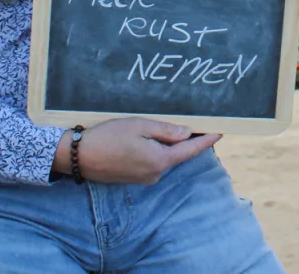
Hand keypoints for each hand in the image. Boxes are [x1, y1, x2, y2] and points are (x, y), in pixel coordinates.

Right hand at [52, 118, 220, 184]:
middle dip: (186, 139)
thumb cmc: (109, 137)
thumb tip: (188, 133)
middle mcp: (154, 174)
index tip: (220, 132)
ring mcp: (144, 178)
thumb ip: (166, 131)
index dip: (206, 140)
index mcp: (159, 161)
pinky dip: (157, 149)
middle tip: (197, 120)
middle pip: (177, 153)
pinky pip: (153, 160)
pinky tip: (151, 137)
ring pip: (164, 156)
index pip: (190, 151)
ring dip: (169, 143)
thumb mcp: (140, 126)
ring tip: (170, 124)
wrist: (78, 157)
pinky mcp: (134, 177)